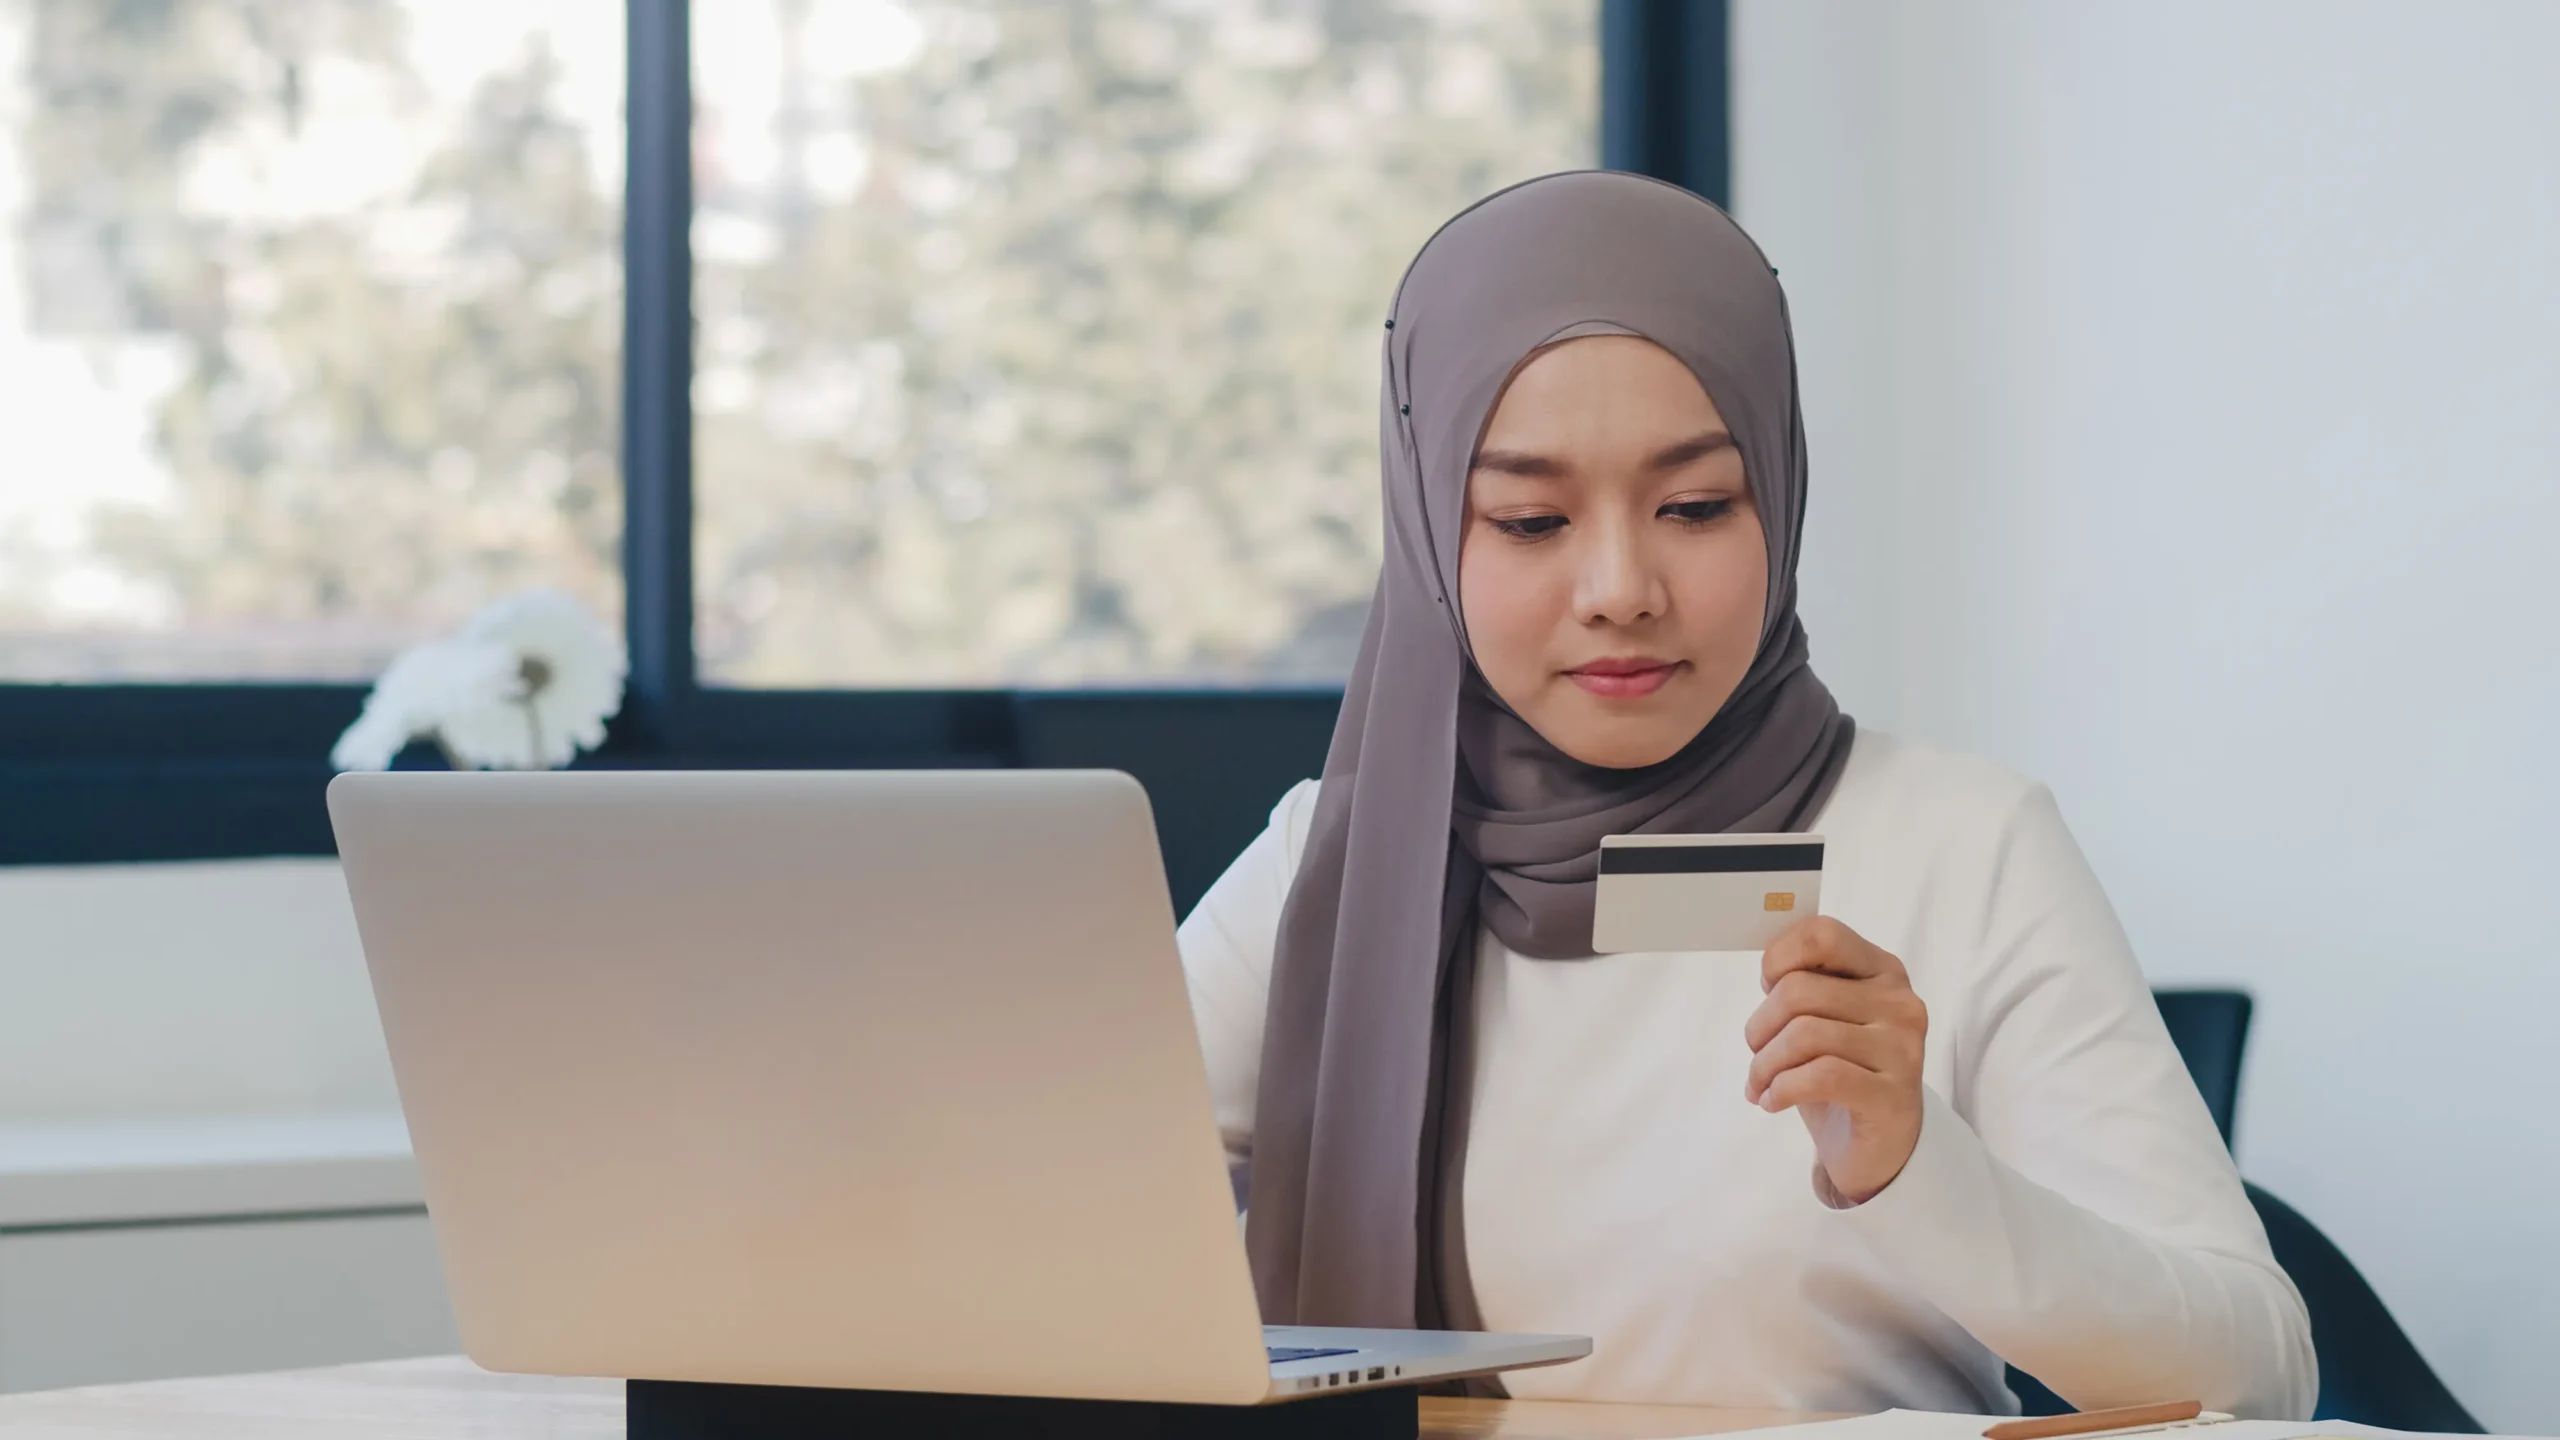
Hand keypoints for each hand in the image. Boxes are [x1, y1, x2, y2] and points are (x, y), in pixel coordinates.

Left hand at [1742, 916, 1926, 1203]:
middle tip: (1757, 1053)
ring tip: (1760, 1084)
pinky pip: (1820, 1076)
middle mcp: (1899, 1004)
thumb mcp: (1824, 1020)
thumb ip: (1805, 985)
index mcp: (1883, 971)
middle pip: (1798, 991)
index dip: (1779, 957)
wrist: (1879, 1146)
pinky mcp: (1891, 1096)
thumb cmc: (1842, 1072)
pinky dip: (1783, 1089)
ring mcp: (1901, 1050)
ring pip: (1804, 1035)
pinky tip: (1773, 1101)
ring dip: (1765, 1064)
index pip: (1823, 934)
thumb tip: (1769, 970)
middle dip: (1760, 1026)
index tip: (1767, 988)